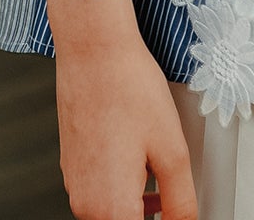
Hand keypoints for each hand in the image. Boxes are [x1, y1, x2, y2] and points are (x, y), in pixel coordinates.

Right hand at [46, 0, 196, 219]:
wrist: (94, 50)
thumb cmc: (128, 89)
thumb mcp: (172, 151)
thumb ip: (181, 202)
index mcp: (110, 208)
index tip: (175, 213)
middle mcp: (85, 204)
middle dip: (151, 215)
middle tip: (171, 196)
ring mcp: (75, 184)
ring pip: (112, 211)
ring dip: (138, 204)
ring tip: (159, 174)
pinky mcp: (72, 165)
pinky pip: (100, 191)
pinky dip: (122, 185)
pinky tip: (139, 156)